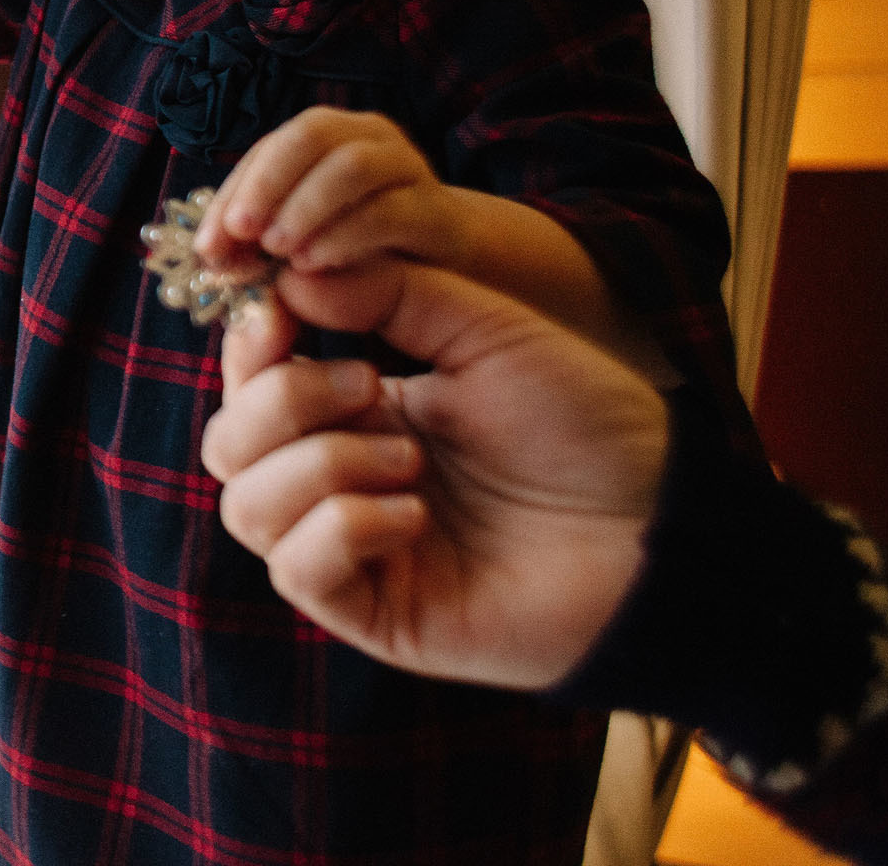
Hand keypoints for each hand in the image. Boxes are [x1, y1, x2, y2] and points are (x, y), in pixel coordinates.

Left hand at [197, 106, 457, 276]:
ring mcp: (405, 166)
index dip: (233, 192)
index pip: (269, 148)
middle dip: (266, 183)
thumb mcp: (302, 239)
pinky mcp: (434, 208)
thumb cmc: (359, 249)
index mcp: (326, 136)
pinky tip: (314, 264)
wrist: (447, 267)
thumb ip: (260, 240)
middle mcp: (367, 136)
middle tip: (241, 232)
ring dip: (305, 206)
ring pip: (351, 165)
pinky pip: (387, 210)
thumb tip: (211, 256)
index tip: (207, 245)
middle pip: (309, 135)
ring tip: (276, 250)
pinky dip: (344, 236)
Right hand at [199, 262, 667, 689]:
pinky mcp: (373, 612)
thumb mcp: (483, 328)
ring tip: (409, 460)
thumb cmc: (586, 423)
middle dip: (281, 400)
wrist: (660, 524)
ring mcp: (351, 549)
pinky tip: (414, 517)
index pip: (250, 378)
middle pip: (227, 442)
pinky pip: (297, 568)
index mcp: (357, 411)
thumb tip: (290, 276)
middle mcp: (339, 478)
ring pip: (246, 505)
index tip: (281, 309)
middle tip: (372, 386)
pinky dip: (342, 527)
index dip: (247, 341)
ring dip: (316, 466)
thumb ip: (387, 292)